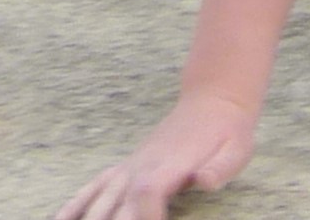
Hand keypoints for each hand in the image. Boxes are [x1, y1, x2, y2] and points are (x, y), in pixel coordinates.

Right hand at [54, 91, 260, 219]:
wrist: (213, 101)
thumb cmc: (228, 132)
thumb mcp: (237, 149)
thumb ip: (220, 169)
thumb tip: (203, 182)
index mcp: (169, 166)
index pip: (146, 194)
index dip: (143, 217)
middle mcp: (141, 168)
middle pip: (115, 207)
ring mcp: (128, 169)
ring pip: (97, 202)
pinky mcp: (123, 169)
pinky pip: (91, 189)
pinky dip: (72, 207)